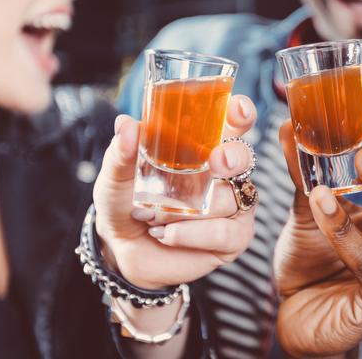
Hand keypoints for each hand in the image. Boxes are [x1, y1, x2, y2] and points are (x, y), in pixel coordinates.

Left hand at [93, 95, 257, 288]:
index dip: (240, 113)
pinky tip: (167, 235)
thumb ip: (122, 152)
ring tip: (153, 216)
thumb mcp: (117, 177)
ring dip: (185, 209)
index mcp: (203, 147)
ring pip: (226, 199)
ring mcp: (233, 206)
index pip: (232, 124)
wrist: (122, 250)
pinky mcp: (233, 239)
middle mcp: (224, 174)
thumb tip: (126, 125)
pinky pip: (223, 232)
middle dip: (233, 157)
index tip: (236, 110)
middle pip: (244, 157)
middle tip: (216, 163)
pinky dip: (191, 233)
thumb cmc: (125, 204)